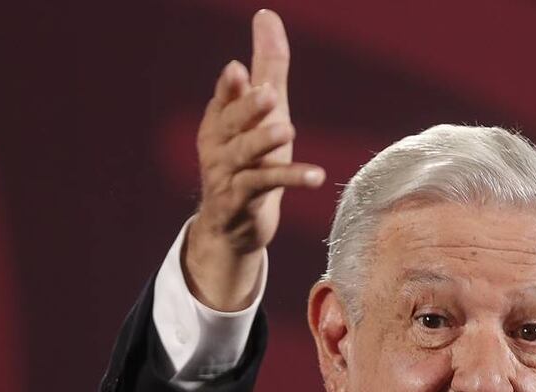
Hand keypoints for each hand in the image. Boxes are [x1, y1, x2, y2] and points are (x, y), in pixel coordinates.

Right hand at [186, 10, 324, 310]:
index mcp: (219, 120)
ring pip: (245, 155)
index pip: (224, 98)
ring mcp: (228, 175)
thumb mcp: (263, 112)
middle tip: (268, 95)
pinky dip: (292, 178)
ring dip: (265, 142)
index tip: (239, 70)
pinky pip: (266, 186)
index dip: (230, 86)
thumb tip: (267, 15)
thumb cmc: (251, 159)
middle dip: (248, 109)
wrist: (233, 226)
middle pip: (231, 124)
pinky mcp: (243, 201)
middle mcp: (218, 145)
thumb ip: (267, 67)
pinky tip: (317, 176)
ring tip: (287, 130)